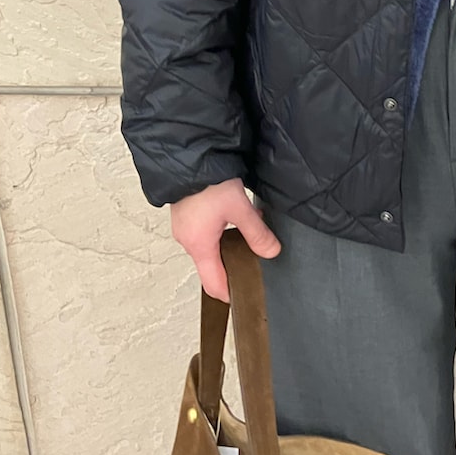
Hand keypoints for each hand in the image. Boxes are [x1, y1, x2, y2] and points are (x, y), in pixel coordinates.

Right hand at [170, 178, 281, 301]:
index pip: (213, 284)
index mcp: (199, 245)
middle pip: (211, 266)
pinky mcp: (185, 214)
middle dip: (231, 266)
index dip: (228, 294)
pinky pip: (202, 232)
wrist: (188, 156)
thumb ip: (257, 233)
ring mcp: (184, 226)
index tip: (240, 298)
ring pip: (208, 247)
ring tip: (248, 231)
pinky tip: (234, 215)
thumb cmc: (208, 181)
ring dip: (227, 244)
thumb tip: (271, 251)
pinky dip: (219, 231)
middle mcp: (188, 239)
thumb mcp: (240, 208)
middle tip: (251, 263)